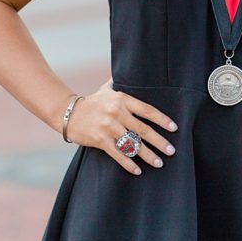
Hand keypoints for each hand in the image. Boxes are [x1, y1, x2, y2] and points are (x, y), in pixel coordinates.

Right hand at [63, 80, 177, 174]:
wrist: (67, 113)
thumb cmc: (91, 102)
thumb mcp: (105, 90)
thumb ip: (119, 84)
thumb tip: (131, 69)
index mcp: (121, 99)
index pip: (147, 110)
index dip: (162, 120)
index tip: (174, 128)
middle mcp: (116, 112)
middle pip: (143, 130)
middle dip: (159, 142)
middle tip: (171, 151)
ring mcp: (108, 127)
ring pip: (132, 144)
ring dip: (148, 155)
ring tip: (159, 163)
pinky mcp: (99, 140)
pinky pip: (118, 154)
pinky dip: (128, 164)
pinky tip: (137, 171)